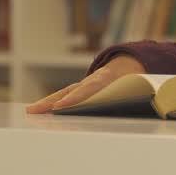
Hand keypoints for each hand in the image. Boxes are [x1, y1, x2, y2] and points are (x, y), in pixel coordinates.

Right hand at [25, 54, 146, 113]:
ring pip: (66, 91)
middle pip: (73, 89)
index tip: (64, 106)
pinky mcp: (83, 88)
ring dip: (49, 102)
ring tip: (31, 110)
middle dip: (54, 100)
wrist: (134, 62)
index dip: (78, 97)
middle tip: (36, 109)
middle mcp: (95, 79)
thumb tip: (144, 112)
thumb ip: (140, 98)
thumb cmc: (139, 82)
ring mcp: (87, 82)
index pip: (92, 88)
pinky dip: (54, 103)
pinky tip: (41, 111)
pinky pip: (66, 95)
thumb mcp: (143, 88)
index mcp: (112, 78)